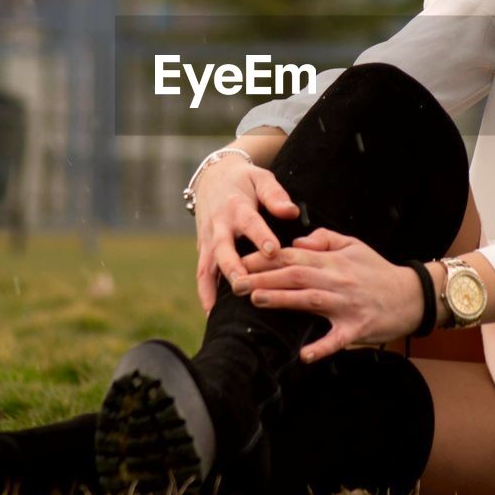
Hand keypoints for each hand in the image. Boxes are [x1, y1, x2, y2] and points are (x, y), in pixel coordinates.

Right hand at [194, 156, 299, 313]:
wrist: (213, 178)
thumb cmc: (245, 181)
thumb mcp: (261, 179)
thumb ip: (275, 195)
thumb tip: (291, 212)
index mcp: (237, 207)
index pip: (250, 223)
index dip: (261, 236)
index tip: (273, 251)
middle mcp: (219, 226)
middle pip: (223, 249)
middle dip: (232, 267)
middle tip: (243, 285)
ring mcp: (208, 240)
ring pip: (207, 266)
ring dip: (213, 289)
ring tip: (221, 313)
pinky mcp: (203, 250)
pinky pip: (203, 274)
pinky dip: (206, 294)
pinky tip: (212, 316)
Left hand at [233, 228, 425, 361]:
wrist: (412, 295)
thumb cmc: (378, 271)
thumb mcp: (354, 245)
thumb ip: (324, 239)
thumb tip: (296, 241)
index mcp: (333, 260)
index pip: (294, 255)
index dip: (266, 257)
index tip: (241, 259)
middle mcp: (337, 280)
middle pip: (295, 274)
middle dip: (264, 277)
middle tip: (237, 281)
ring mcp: (346, 305)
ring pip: (309, 299)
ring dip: (282, 299)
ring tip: (256, 300)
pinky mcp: (357, 328)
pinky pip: (337, 340)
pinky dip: (321, 348)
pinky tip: (303, 355)